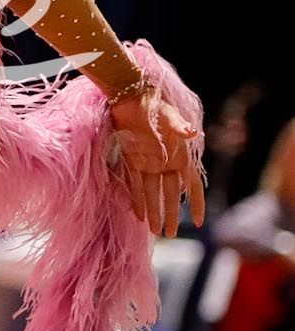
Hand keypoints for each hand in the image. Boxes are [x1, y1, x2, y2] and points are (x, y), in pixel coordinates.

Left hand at [109, 84, 205, 236]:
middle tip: (170, 235)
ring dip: (154, 212)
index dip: (196, 203)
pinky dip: (137, 199)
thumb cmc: (152, 104)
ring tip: (155, 232)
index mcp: (180, 155)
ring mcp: (148, 163)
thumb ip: (179, 126)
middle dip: (171, 215)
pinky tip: (138, 215)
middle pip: (171, 195)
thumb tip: (192, 133)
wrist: (129, 95)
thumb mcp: (168, 115)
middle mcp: (166, 162)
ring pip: (153, 193)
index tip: (199, 222)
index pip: (191, 185)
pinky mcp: (132, 160)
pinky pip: (135, 185)